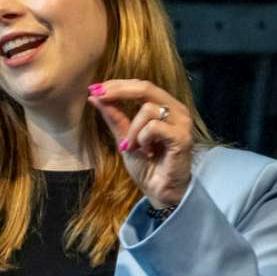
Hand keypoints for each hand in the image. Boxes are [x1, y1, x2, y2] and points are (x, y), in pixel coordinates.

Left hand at [87, 79, 192, 209]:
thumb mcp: (124, 137)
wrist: (159, 190)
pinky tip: (147, 151)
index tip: (94, 88)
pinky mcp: (182, 137)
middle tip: (99, 96)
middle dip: (119, 91)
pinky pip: (154, 127)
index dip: (117, 85)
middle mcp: (177, 110)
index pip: (141, 85)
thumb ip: (113, 117)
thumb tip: (94, 96)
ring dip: (132, 130)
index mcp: (165, 106)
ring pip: (148, 109)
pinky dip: (143, 139)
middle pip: (146, 88)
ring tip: (134, 147)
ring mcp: (182, 122)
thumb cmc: (146, 165)